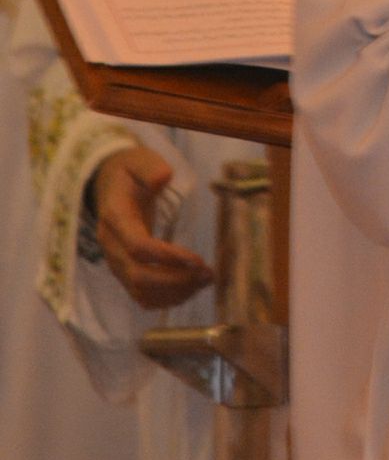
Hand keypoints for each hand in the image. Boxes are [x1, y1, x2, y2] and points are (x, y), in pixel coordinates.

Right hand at [91, 146, 212, 311]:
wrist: (109, 185)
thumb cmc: (129, 173)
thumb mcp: (138, 159)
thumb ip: (149, 167)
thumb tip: (162, 178)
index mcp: (115, 218)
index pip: (137, 247)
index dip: (166, 257)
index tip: (198, 260)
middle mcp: (111, 246)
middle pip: (138, 276)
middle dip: (176, 280)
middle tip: (208, 275)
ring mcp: (115, 262)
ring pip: (140, 291)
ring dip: (174, 293)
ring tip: (206, 282)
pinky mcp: (124, 271)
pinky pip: (141, 295)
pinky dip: (166, 299)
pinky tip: (191, 289)